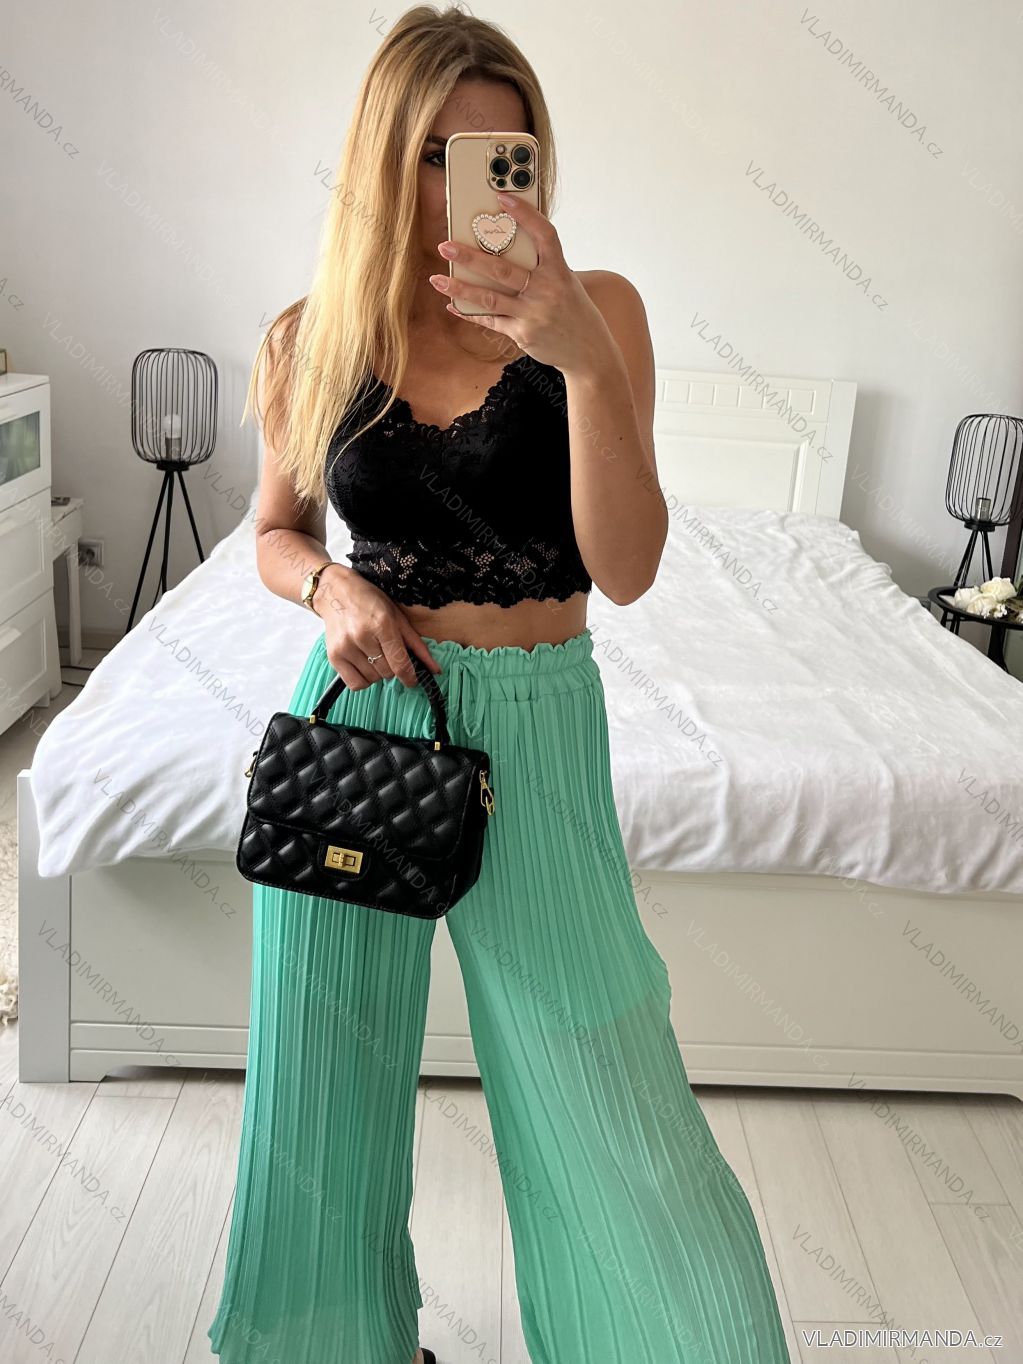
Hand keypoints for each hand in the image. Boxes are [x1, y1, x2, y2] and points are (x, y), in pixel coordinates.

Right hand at [313, 565, 441, 690]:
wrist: (336, 592)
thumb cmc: (369, 602)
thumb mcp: (398, 617)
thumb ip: (417, 645)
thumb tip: (435, 669)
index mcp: (382, 624)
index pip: (400, 664)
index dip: (410, 677)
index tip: (412, 680)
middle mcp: (362, 636)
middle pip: (387, 673)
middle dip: (392, 667)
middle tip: (387, 652)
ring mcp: (346, 647)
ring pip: (373, 679)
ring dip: (377, 672)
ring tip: (373, 653)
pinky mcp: (334, 656)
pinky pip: (355, 684)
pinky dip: (363, 680)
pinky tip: (363, 665)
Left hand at [429, 191, 609, 374]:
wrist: (588, 352)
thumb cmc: (573, 311)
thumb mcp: (566, 284)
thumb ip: (542, 268)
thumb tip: (504, 249)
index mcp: (560, 271)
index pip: (544, 235)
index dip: (525, 214)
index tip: (502, 197)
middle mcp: (546, 290)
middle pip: (502, 269)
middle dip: (470, 256)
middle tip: (445, 245)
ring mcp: (533, 313)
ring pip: (489, 298)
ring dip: (460, 287)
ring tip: (437, 279)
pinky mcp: (523, 333)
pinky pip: (491, 320)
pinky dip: (469, 313)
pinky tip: (452, 305)